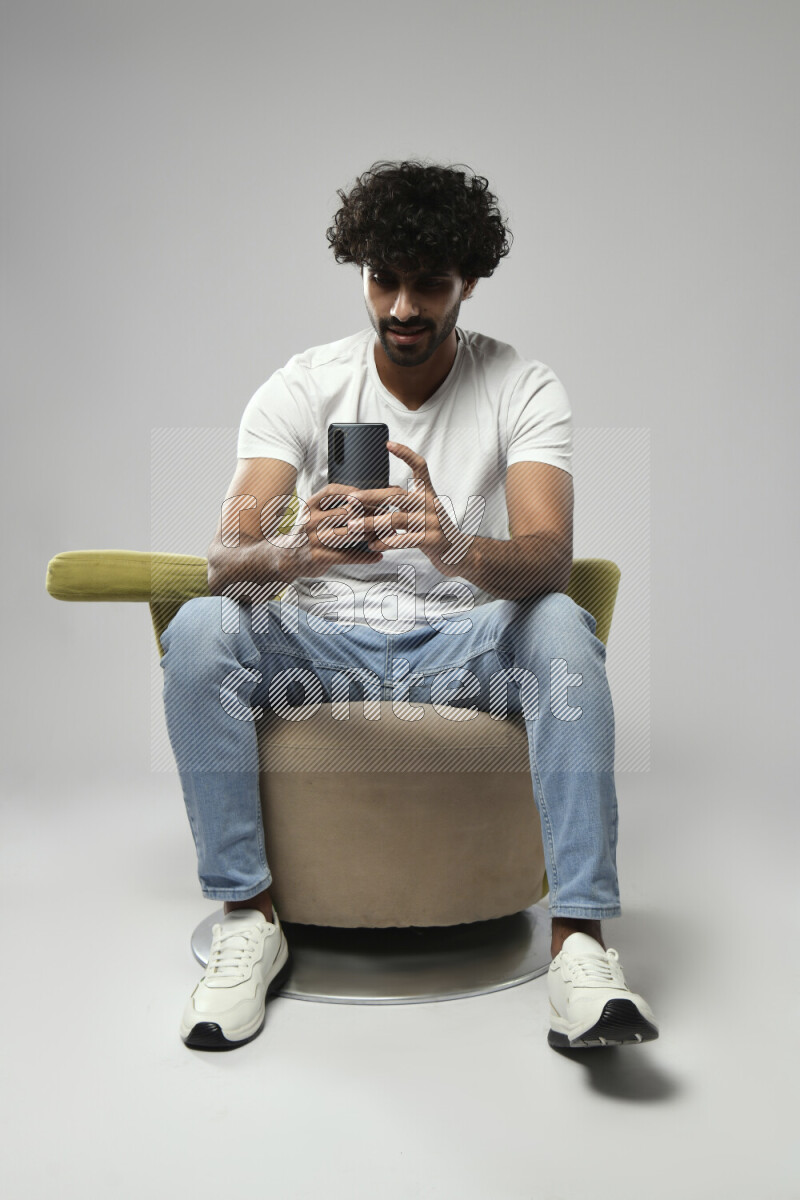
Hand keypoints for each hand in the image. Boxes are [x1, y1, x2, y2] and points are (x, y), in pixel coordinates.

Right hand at [284, 482, 385, 576]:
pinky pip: (348, 556)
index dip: (356, 492)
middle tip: (388, 515)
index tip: (373, 494)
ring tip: (387, 535)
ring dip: (372, 534)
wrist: (284, 557)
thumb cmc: (306, 534)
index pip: (334, 492)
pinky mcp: (319, 556)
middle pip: (348, 512)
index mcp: (310, 506)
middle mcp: (311, 520)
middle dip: (370, 513)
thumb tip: (364, 499)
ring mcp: (315, 538)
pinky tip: (377, 556)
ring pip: (350, 533)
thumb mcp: (311, 514)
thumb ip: (332, 506)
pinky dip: (366, 556)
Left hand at [341, 441, 464, 575]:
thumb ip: (404, 504)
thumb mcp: (423, 512)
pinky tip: (371, 544)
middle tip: (350, 499)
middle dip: (370, 496)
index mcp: (427, 494)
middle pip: (396, 494)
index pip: (420, 466)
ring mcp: (432, 522)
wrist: (459, 553)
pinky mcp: (432, 540)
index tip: (388, 444)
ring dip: (371, 523)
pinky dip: (385, 541)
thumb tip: (375, 495)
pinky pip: (404, 539)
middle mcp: (431, 504)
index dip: (405, 454)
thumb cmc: (434, 532)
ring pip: (396, 519)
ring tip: (353, 526)